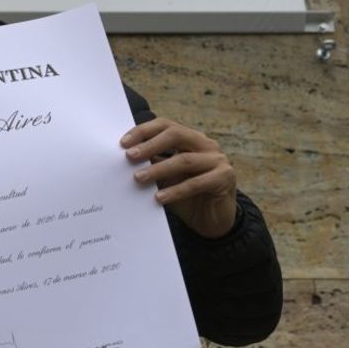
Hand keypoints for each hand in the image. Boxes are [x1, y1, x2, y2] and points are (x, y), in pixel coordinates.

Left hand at [120, 118, 236, 238]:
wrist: (212, 222)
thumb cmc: (185, 196)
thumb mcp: (166, 178)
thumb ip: (153, 164)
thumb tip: (126, 156)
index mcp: (191, 138)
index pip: (166, 126)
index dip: (144, 131)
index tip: (123, 143)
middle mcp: (206, 144)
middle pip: (176, 135)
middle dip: (150, 144)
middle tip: (129, 156)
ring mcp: (218, 160)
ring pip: (184, 160)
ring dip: (158, 169)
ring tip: (138, 178)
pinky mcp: (225, 178)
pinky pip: (196, 183)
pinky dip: (175, 190)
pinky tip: (159, 198)